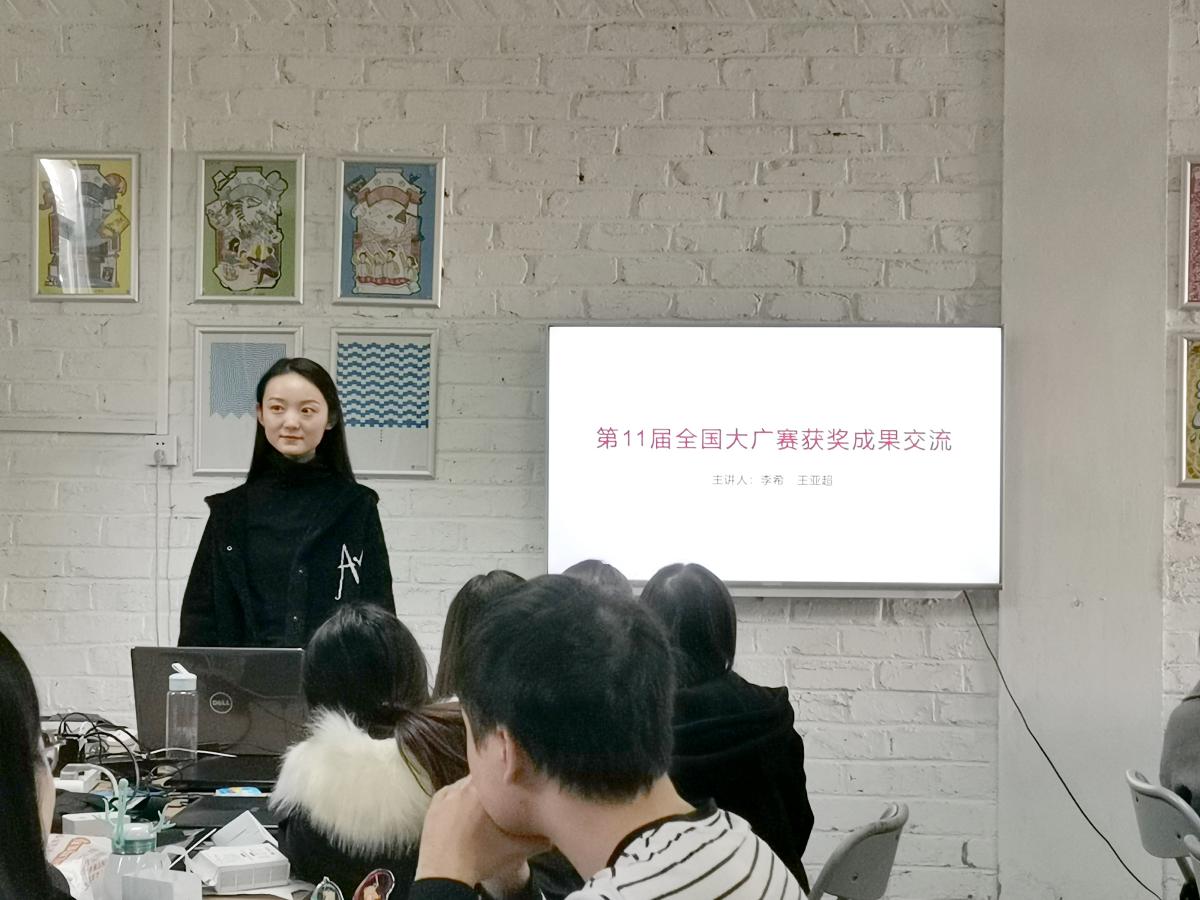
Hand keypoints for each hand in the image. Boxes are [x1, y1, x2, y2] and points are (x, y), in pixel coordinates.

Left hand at [415, 776, 549, 885]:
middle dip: (491, 787)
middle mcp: (463, 786)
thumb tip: (554, 836)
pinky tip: (464, 815)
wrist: (444, 874)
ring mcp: (445, 795)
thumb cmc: (481, 858)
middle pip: (482, 778)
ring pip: (465, 785)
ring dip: (474, 793)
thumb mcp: (516, 851)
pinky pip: (449, 794)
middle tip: (500, 802)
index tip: (512, 789)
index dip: (507, 780)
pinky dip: (457, 800)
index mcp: (483, 791)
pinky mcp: (433, 805)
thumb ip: (538, 840)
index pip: (499, 773)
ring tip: (482, 810)